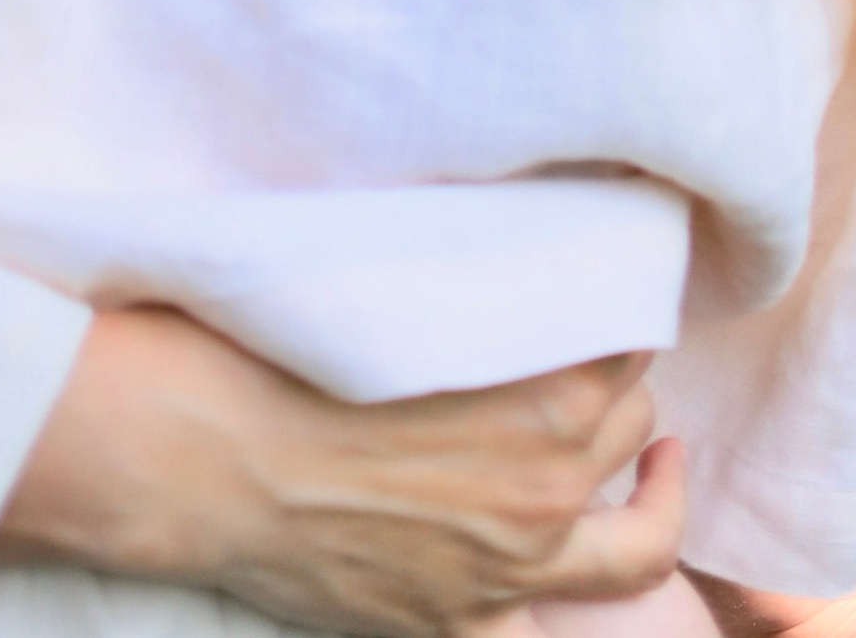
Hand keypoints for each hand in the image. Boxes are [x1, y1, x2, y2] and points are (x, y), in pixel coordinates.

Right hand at [0, 309, 685, 637]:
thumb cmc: (288, 345)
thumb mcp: (411, 284)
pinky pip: (536, 635)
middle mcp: (547, 490)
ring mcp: (509, 572)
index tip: (612, 282)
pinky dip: (556, 601)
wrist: (200, 451)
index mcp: (549, 393)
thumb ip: (495, 286)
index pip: (630, 339)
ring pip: (639, 544)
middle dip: (623, 384)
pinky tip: (556, 563)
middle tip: (598, 351)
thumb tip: (542, 255)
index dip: (622, 305)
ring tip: (655, 462)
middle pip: (632, 422)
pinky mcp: (456, 623)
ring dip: (652, 496)